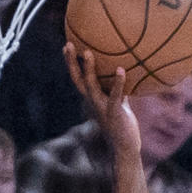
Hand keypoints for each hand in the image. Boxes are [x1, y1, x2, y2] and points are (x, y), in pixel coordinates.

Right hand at [63, 44, 142, 160]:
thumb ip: (117, 89)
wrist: (124, 148)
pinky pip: (115, 95)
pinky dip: (118, 82)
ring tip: (88, 53)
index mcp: (92, 98)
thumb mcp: (118, 103)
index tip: (67, 46)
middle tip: (68, 44)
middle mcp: (92, 101)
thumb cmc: (122, 125)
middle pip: (78, 79)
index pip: (78, 78)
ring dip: (89, 69)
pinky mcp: (114, 112)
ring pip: (91, 85)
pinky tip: (121, 70)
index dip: (71, 63)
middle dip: (72, 62)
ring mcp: (101, 107)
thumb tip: (123, 72)